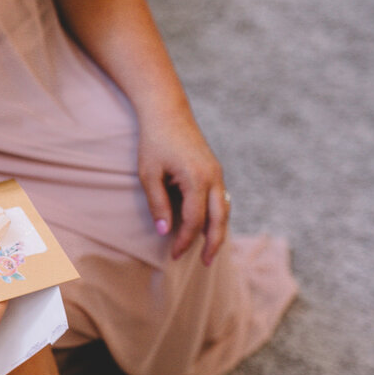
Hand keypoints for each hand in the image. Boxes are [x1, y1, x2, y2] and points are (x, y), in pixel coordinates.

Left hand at [137, 110, 229, 264]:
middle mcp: (213, 177)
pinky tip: (208, 227)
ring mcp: (217, 172)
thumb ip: (158, 204)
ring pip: (224, 209)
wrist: (167, 111)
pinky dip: (217, 216)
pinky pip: (221, 199)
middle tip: (206, 264)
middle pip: (219, 219)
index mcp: (197, 179)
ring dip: (218, 231)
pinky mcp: (214, 170)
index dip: (184, 241)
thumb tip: (164, 232)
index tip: (173, 255)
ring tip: (209, 251)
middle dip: (213, 243)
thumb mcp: (149, 174)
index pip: (194, 221)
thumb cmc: (154, 142)